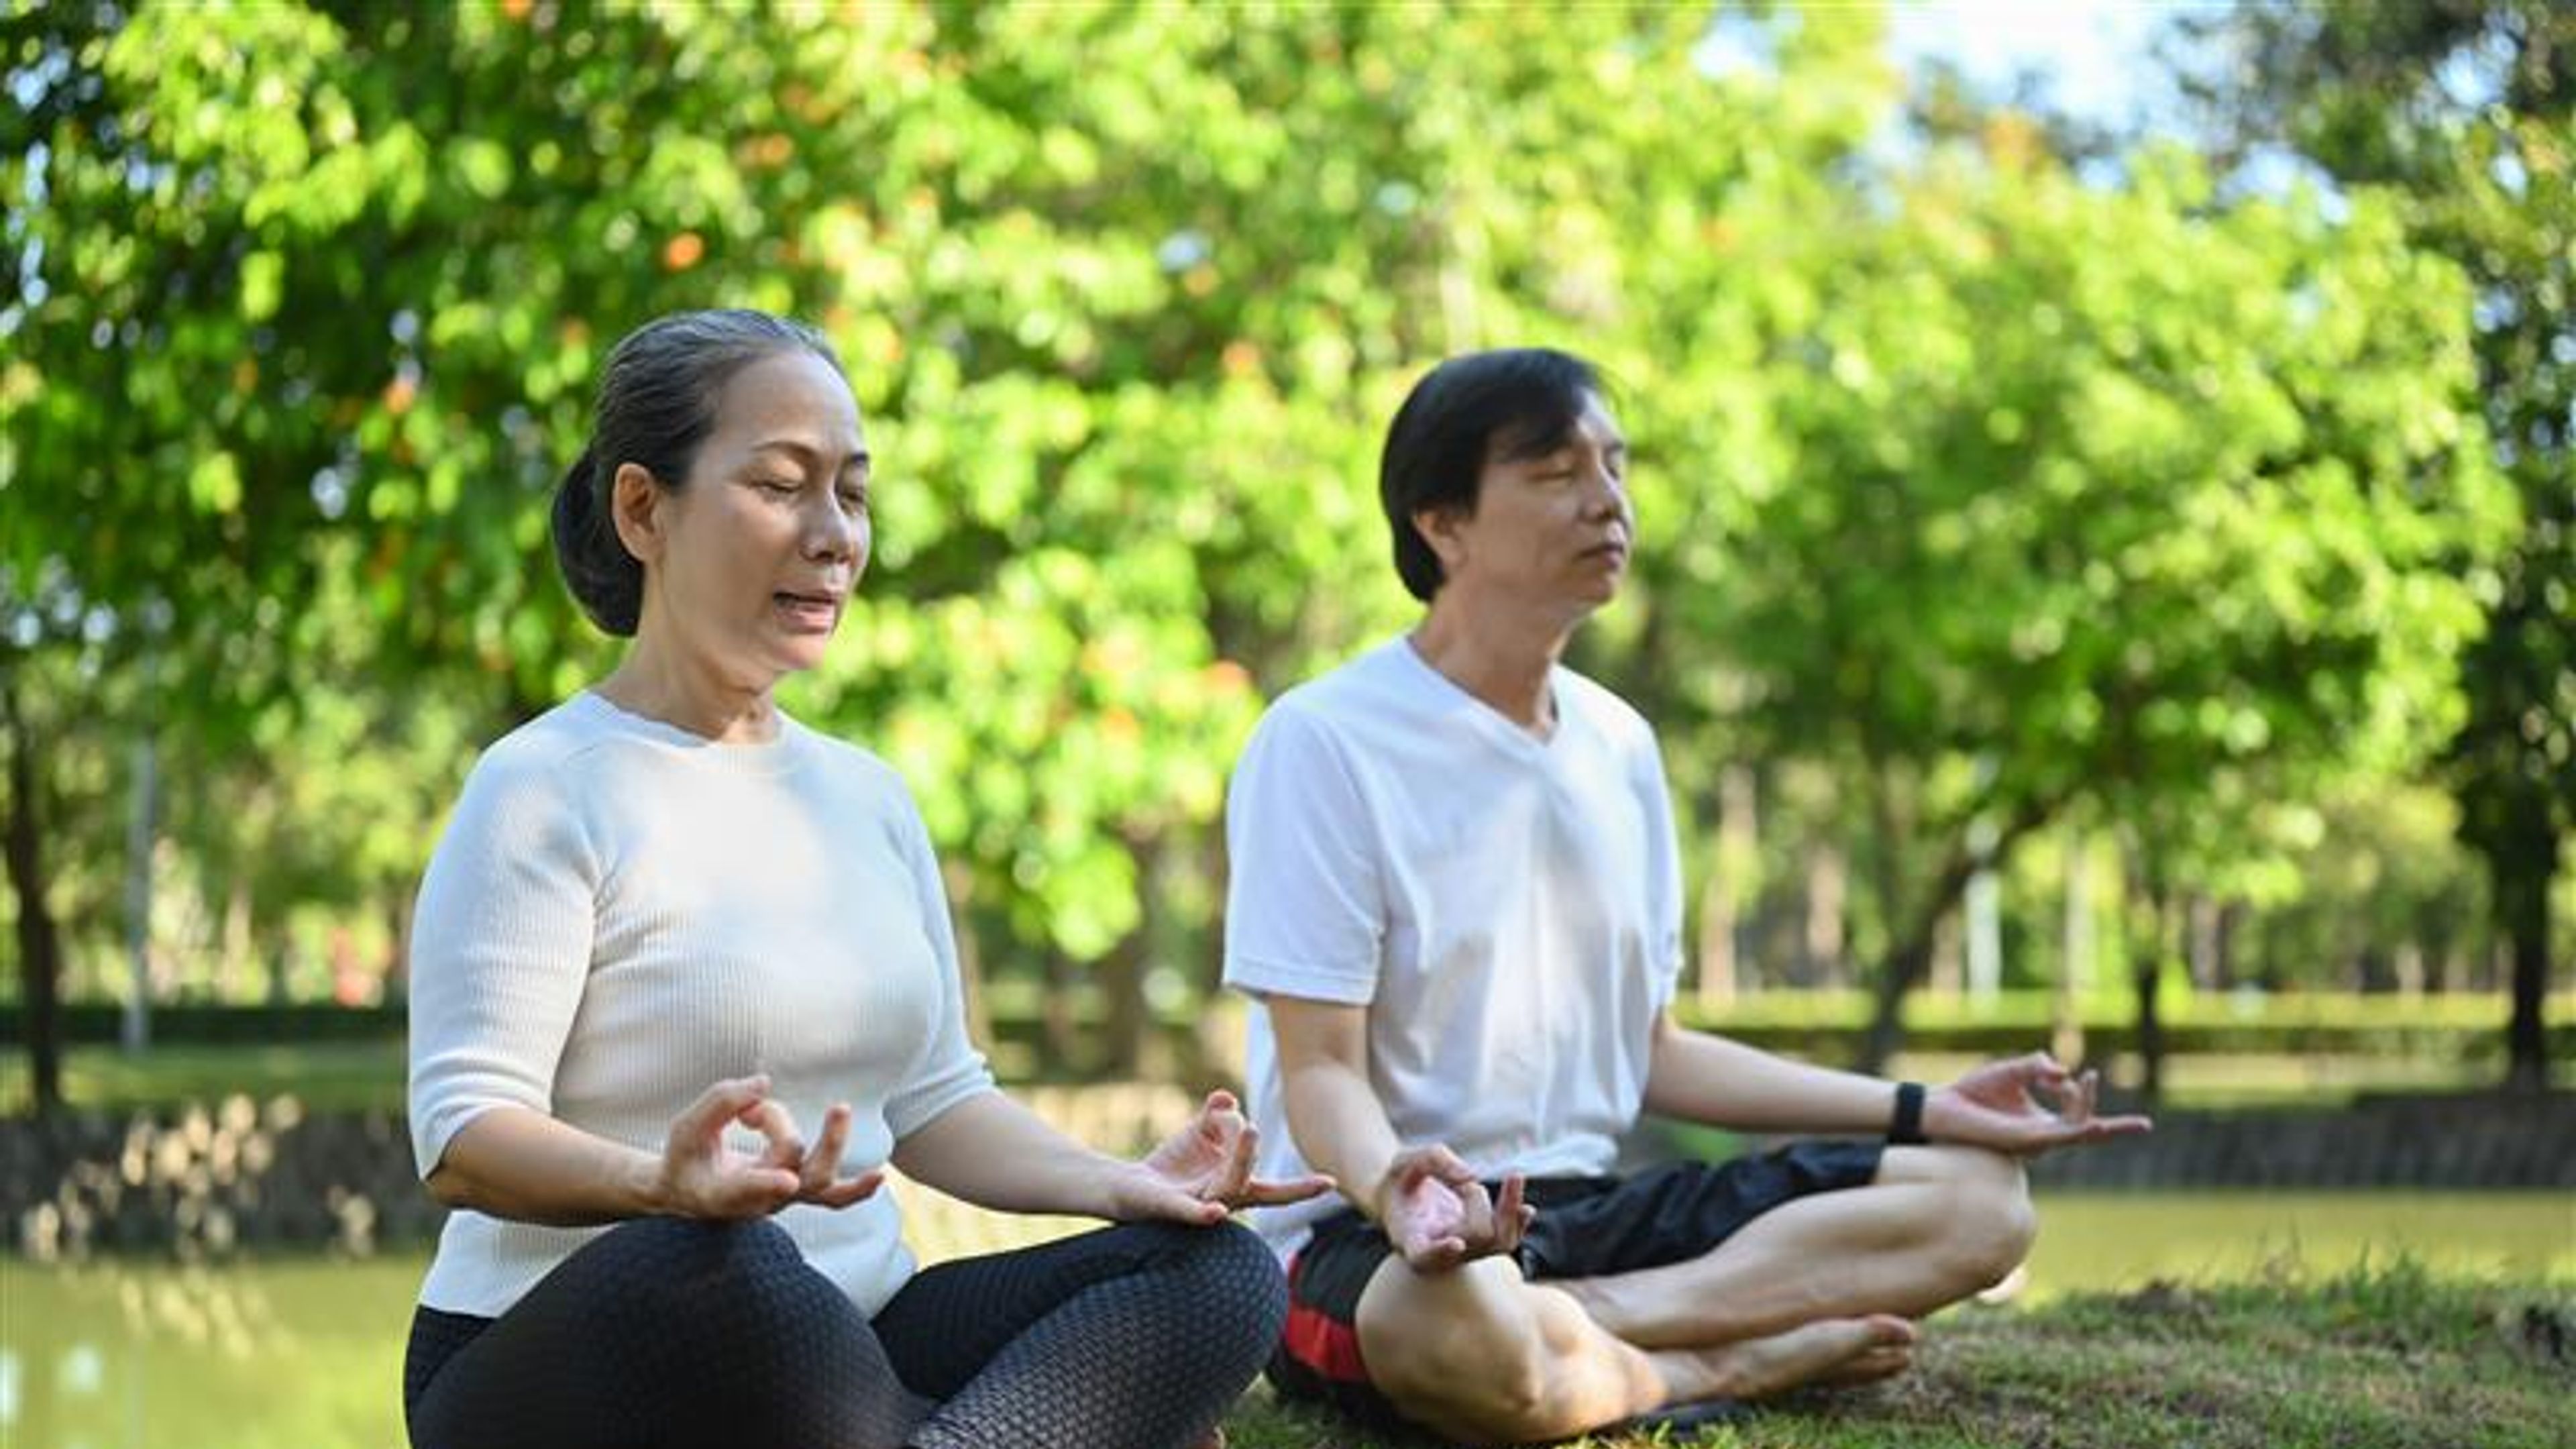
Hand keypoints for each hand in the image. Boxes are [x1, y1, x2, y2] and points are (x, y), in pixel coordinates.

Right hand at [657, 1075, 884, 1218]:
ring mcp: (782, 1198)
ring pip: (819, 1177)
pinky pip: (832, 1196)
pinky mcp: (797, 1190)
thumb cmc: (686, 1157)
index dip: (766, 1185)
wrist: (691, 1192)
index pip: (747, 1189)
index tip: (787, 1182)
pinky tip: (879, 1176)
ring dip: (833, 1141)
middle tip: (840, 1107)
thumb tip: (764, 1082)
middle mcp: (758, 1201)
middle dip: (826, 1144)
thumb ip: (720, 1102)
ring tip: (839, 1107)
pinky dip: (856, 1190)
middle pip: (802, 1176)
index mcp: (721, 1193)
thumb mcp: (686, 1128)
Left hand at [1116, 1090, 1335, 1225]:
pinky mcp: (1172, 1210)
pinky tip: (1218, 1211)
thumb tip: (1227, 1099)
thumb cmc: (1174, 1164)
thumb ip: (1218, 1114)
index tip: (1331, 1183)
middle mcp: (1224, 1198)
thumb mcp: (1202, 1131)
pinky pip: (1192, 1213)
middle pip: (1248, 1176)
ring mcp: (1200, 1206)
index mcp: (1237, 1183)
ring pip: (1227, 1186)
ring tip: (1249, 1130)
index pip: (1277, 1189)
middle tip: (1254, 1127)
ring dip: (1240, 1160)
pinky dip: (1205, 1213)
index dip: (1303, 1187)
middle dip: (1252, 1150)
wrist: (1125, 1186)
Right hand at [1376, 1144, 1531, 1271]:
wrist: (1401, 1197)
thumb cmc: (1400, 1180)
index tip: (1456, 1243)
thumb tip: (1472, 1176)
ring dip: (1509, 1209)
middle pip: (1476, 1236)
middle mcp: (1439, 1253)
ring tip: (1512, 1178)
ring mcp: (1463, 1252)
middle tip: (1464, 1185)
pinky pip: (1507, 1240)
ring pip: (1500, 1243)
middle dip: (1478, 1200)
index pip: (1424, 1255)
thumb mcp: (1404, 1160)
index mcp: (1410, 1238)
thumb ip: (1434, 1160)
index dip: (1440, 1251)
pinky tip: (1525, 1207)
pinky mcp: (1480, 1243)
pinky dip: (1518, 1221)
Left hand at [1924, 1053, 2152, 1157]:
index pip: (2079, 1112)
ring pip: (2075, 1132)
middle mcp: (2043, 1135)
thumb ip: (2038, 1066)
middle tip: (2104, 1088)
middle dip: (2105, 1117)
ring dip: (2091, 1118)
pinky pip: (2058, 1138)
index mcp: (2043, 1121)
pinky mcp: (2025, 1140)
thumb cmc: (1976, 1091)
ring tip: (2114, 1122)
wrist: (1945, 1105)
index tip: (2087, 1073)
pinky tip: (2096, 1126)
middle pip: (2086, 1127)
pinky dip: (2078, 1131)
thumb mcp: (2013, 1071)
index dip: (2085, 1092)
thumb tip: (2064, 1072)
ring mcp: (2036, 1140)